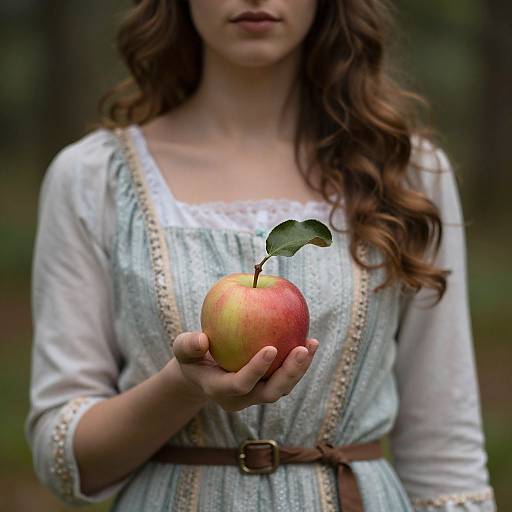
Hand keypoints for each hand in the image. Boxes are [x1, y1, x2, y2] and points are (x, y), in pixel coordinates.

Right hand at [167, 332, 318, 411]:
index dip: (256, 369)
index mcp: (220, 390)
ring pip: (283, 388)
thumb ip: (188, 345)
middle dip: (289, 374)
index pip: (241, 384)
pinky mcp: (267, 386)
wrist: (203, 371)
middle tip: (302, 349)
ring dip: (300, 368)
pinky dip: (299, 362)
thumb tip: (202, 339)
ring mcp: (256, 394)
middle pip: (270, 393)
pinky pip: (286, 377)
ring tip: (312, 343)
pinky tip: (310, 341)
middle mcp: (242, 398)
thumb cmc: (192, 357)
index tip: (271, 348)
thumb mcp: (182, 349)